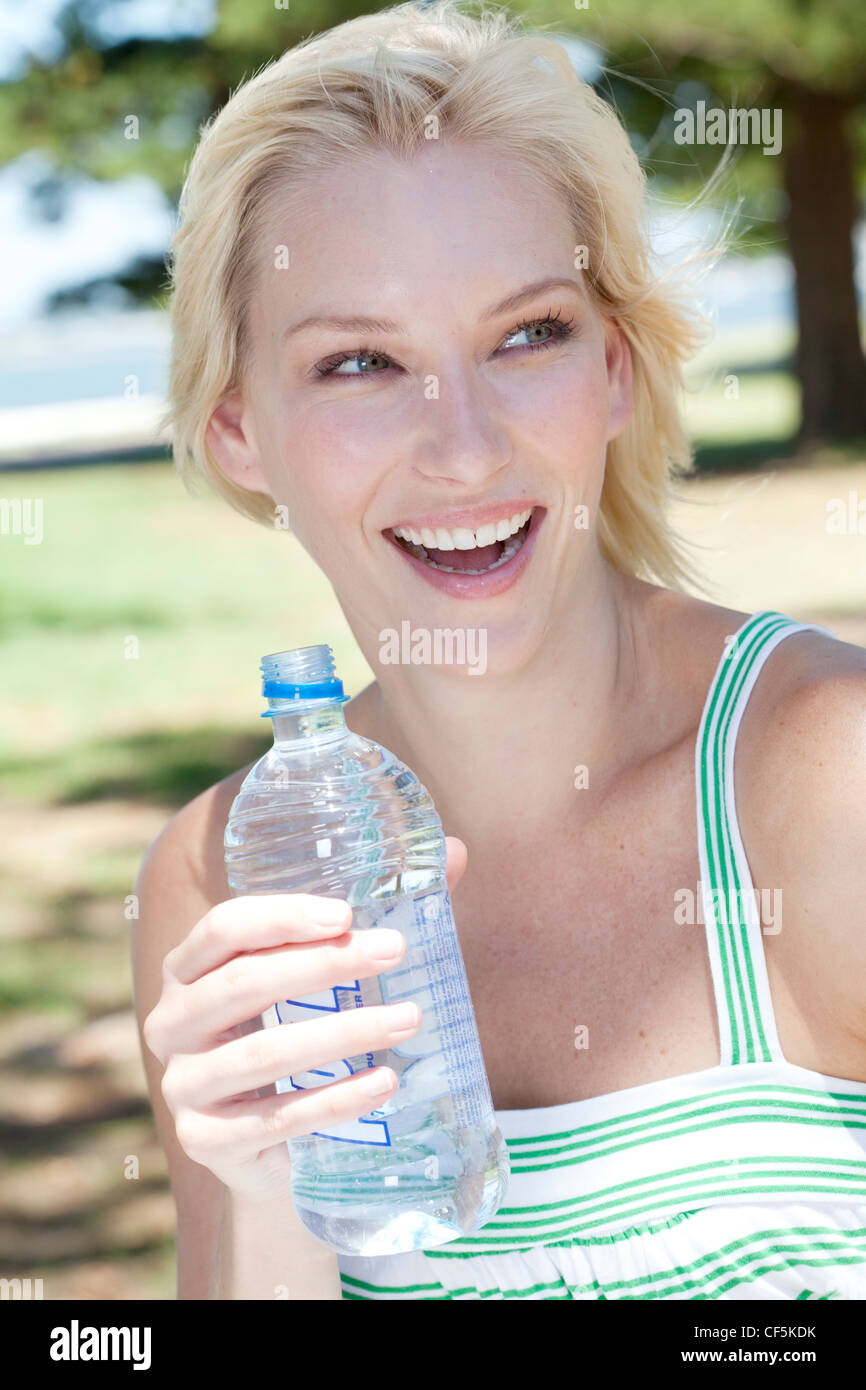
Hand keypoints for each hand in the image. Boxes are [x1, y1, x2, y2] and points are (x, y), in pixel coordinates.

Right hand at [143, 837, 467, 1201]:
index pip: (223, 928)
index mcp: (190, 969)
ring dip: (343, 1033)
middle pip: (244, 982)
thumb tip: (455, 851)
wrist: (274, 1153)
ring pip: (264, 1052)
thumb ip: (376, 919)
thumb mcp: (321, 982)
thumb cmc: (299, 1041)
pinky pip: (276, 1118)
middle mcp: (172, 1022)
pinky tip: (384, 1082)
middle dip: (325, 964)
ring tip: (408, 1019)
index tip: (345, 914)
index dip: (280, 917)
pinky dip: (336, 1100)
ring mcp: (183, 1086)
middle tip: (394, 950)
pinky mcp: (205, 1141)